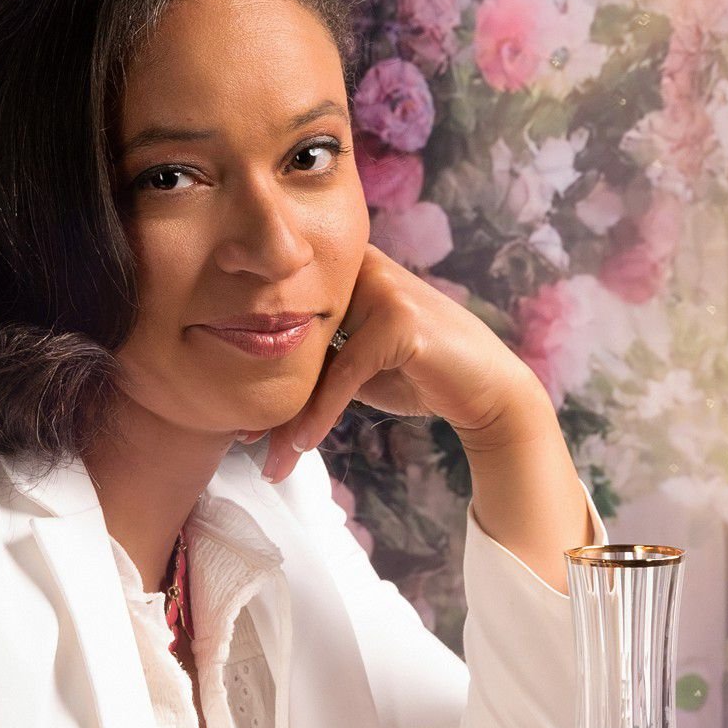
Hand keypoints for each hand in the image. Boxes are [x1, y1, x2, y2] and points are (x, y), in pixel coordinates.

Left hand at [257, 244, 548, 484]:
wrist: (487, 390)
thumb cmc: (420, 375)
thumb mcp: (358, 367)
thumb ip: (318, 362)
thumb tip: (256, 390)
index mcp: (346, 269)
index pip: (290, 320)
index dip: (261, 369)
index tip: (240, 422)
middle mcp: (360, 267)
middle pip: (297, 338)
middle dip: (269, 396)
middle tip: (243, 443)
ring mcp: (382, 288)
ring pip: (316, 360)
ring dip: (290, 416)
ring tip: (271, 460)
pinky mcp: (398, 320)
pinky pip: (345, 373)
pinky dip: (322, 413)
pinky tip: (304, 445)